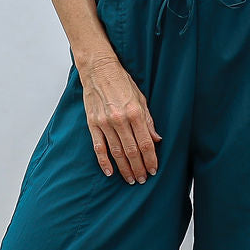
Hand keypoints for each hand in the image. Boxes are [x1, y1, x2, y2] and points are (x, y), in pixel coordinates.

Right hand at [80, 54, 161, 183]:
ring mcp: (105, 123)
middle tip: (142, 179)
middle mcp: (120, 120)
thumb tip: (156, 139)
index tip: (153, 169)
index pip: (145, 143)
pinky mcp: (93, 124)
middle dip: (138, 168)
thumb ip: (148, 121)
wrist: (98, 70)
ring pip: (116, 152)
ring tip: (130, 179)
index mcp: (135, 113)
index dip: (150, 159)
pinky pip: (98, 147)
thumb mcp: (141, 99)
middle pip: (131, 151)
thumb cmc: (122, 82)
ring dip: (124, 168)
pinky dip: (104, 162)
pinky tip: (110, 172)